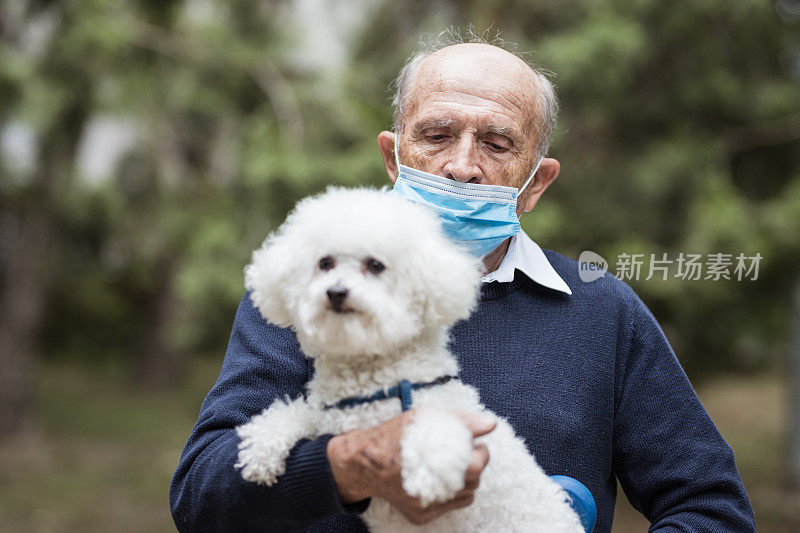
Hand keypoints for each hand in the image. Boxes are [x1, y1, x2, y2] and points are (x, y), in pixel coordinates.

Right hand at [327, 410, 495, 524]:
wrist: (365, 463)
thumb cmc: (394, 436)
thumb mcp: (424, 419)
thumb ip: (460, 421)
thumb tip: (491, 423)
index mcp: (435, 464)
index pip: (477, 465)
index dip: (481, 452)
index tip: (475, 443)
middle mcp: (432, 491)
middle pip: (474, 481)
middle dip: (474, 464)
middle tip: (464, 452)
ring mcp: (427, 506)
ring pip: (466, 496)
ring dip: (465, 479)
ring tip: (451, 464)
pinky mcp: (421, 516)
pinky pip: (451, 506)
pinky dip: (452, 492)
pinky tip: (440, 477)